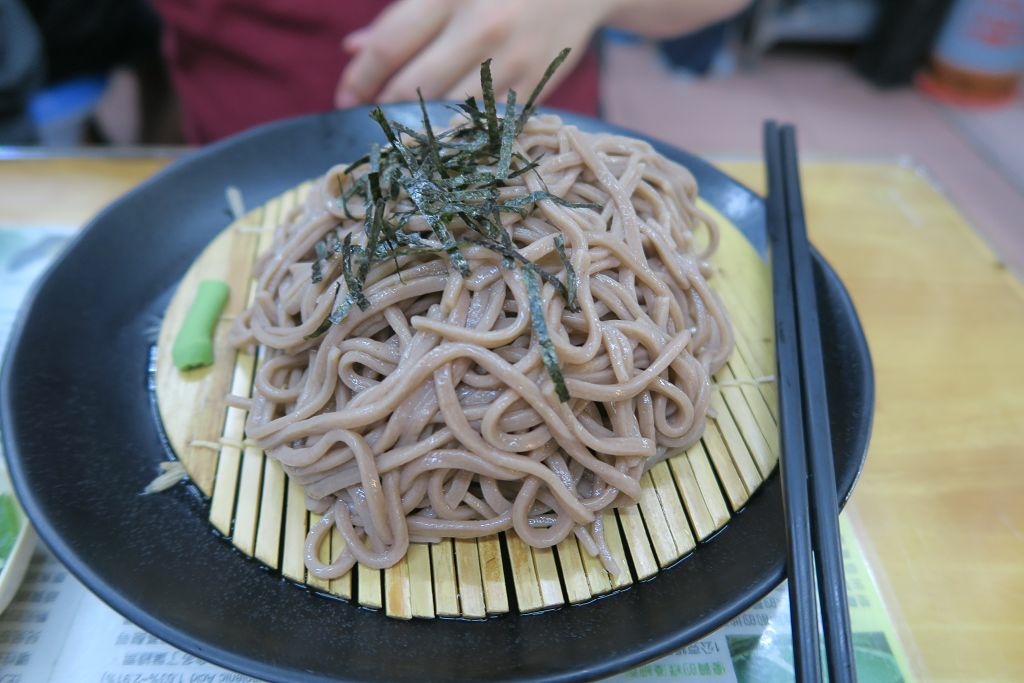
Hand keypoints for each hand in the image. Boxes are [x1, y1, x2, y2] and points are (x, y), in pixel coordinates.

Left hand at [334, 0, 617, 107]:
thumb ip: (402, 15)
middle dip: (382, 110)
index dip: (359, 78)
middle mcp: (481, 27)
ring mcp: (511, 61)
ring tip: (402, 132)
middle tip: (369, 121)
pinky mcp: (533, 87)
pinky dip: (458, 132)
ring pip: (447, 113)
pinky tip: (444, 135)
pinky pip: (483, 122)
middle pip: (413, 88)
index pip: (389, 46)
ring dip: (418, 129)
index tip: (344, 99)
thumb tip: (353, 49)